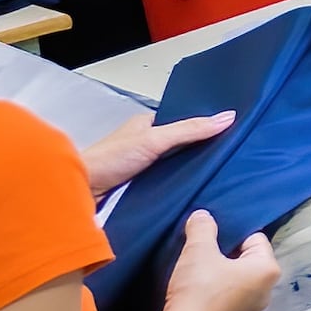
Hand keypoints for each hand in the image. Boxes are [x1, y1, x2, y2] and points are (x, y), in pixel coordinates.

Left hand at [80, 108, 230, 199]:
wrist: (80, 192)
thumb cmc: (109, 159)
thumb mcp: (154, 139)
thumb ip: (189, 130)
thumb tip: (227, 118)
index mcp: (147, 125)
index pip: (183, 122)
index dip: (203, 126)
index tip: (230, 132)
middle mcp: (144, 144)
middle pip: (180, 146)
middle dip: (199, 152)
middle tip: (228, 158)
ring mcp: (142, 167)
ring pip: (174, 167)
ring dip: (187, 173)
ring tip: (217, 177)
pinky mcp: (140, 188)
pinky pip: (166, 184)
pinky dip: (177, 187)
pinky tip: (192, 192)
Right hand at [160, 209, 282, 310]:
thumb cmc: (198, 290)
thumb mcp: (198, 249)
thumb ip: (202, 227)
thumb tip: (202, 216)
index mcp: (267, 270)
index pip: (255, 239)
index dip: (231, 234)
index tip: (213, 239)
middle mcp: (266, 293)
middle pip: (247, 262)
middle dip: (225, 256)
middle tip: (203, 256)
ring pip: (237, 285)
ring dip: (220, 279)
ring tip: (198, 277)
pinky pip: (228, 304)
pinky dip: (215, 299)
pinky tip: (197, 298)